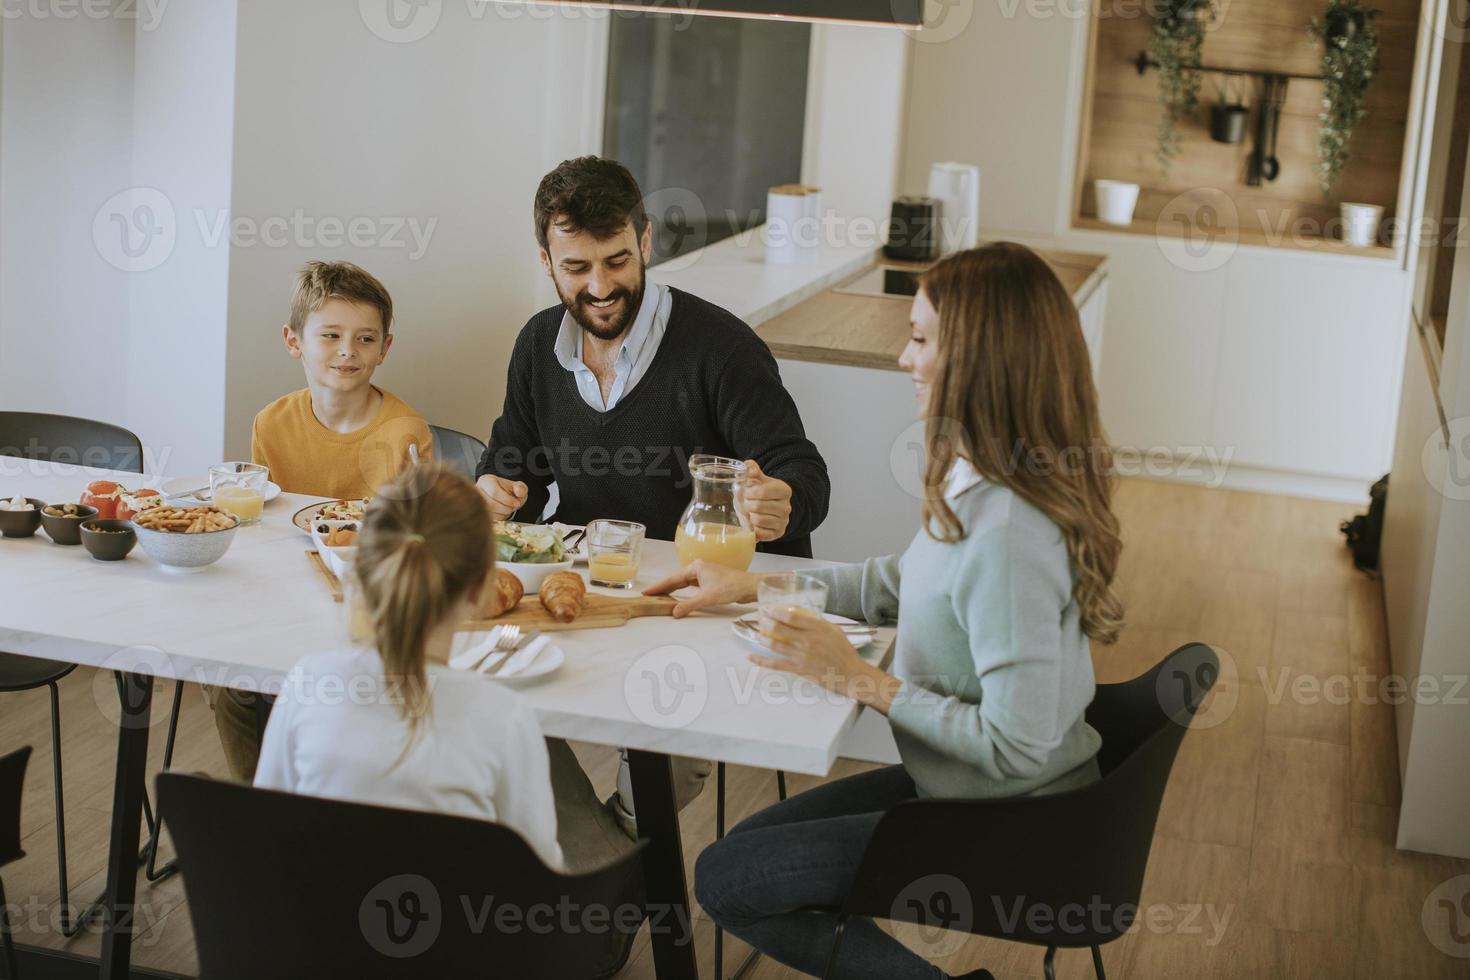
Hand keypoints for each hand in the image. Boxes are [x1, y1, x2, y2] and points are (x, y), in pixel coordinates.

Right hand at [475, 474, 527, 520]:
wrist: (505, 498)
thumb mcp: (518, 487)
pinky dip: (499, 518)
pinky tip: (503, 513)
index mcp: (486, 481)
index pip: (494, 492)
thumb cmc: (509, 492)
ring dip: (503, 514)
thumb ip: (521, 488)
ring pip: (489, 513)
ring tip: (508, 508)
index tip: (516, 503)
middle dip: (505, 508)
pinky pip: (489, 519)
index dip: (507, 500)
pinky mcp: (479, 513)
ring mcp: (476, 503)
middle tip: (513, 507)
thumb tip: (519, 491)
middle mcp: (478, 491)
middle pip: (490, 504)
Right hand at [643, 560, 760, 617]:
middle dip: (663, 587)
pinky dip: (683, 591)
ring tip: (660, 597)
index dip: (659, 586)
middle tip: (649, 595)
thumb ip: (689, 605)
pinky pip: (691, 586)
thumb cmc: (731, 587)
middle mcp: (699, 568)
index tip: (646, 591)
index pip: (672, 578)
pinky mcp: (710, 580)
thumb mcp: (708, 598)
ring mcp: (705, 574)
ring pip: (684, 582)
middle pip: (676, 579)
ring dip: (673, 589)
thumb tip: (674, 612)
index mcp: (696, 567)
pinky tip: (678, 596)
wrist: (750, 586)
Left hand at [742, 459, 792, 541]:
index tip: (746, 492)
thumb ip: (751, 469)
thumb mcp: (757, 478)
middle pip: (758, 507)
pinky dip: (753, 529)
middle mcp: (787, 507)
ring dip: (749, 517)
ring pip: (758, 520)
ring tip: (751, 513)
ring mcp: (783, 521)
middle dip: (747, 504)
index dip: (749, 492)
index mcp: (784, 490)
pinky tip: (754, 523)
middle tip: (746, 503)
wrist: (767, 507)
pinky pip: (760, 534)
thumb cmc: (759, 492)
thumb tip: (749, 468)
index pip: (762, 492)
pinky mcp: (778, 534)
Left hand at [751, 607, 900, 710]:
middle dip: (766, 621)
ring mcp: (802, 656)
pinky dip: (762, 661)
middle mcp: (808, 641)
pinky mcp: (799, 669)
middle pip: (779, 629)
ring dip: (762, 637)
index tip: (768, 607)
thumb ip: (819, 623)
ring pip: (775, 645)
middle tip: (759, 616)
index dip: (776, 611)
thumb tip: (803, 615)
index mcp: (818, 629)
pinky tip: (751, 656)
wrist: (851, 674)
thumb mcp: (835, 630)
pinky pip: (776, 665)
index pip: (792, 617)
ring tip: (755, 631)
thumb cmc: (845, 652)